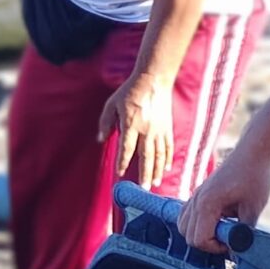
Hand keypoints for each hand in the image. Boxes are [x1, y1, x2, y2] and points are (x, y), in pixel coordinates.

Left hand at [98, 73, 175, 190]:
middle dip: (145, 174)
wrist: (154, 80)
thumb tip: (101, 140)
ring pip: (159, 154)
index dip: (123, 162)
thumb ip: (105, 122)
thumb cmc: (130, 91)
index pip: (127, 148)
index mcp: (131, 124)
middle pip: (146, 156)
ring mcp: (159, 129)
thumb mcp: (112, 104)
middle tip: (145, 188)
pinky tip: (166, 168)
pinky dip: (167, 158)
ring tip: (155, 183)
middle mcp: (146, 129)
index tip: (120, 174)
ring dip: (157, 170)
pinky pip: (168, 146)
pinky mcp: (167, 127)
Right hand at [177, 145, 269, 252]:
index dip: (215, 247)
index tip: (232, 242)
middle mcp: (196, 200)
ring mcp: (195, 196)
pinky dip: (195, 224)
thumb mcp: (254, 208)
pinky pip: (186, 215)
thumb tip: (239, 249)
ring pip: (183, 226)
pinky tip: (214, 221)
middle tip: (227, 239)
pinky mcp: (198, 193)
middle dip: (207, 243)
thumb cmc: (254, 177)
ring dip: (199, 234)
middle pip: (187, 235)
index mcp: (207, 204)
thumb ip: (244, 231)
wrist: (251, 153)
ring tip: (220, 231)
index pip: (199, 239)